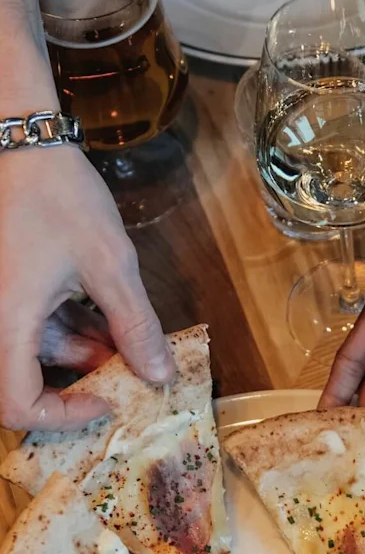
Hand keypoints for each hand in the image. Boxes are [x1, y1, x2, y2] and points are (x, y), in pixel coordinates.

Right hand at [0, 146, 173, 430]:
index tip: (107, 401)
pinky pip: (35, 323)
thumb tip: (160, 375)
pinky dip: (72, 325)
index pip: (17, 406)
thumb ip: (136, 326)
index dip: (62, 417)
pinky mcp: (6, 287)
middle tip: (134, 365)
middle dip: (86, 377)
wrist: (17, 136)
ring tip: (132, 334)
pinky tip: (109, 314)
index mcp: (5, 321)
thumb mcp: (110, 264)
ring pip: (39, 349)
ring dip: (88, 349)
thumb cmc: (57, 194)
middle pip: (30, 378)